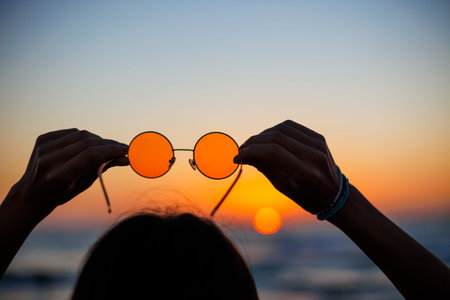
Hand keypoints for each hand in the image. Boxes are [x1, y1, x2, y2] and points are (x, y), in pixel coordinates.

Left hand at [8, 129, 128, 218]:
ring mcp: (43, 148)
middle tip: (121, 148)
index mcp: (59, 176)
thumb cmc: (61, 192)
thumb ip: (103, 168)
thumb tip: (125, 158)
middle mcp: (49, 160)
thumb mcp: (84, 184)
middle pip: (87, 143)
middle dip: (107, 144)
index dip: (111, 150)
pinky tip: (88, 144)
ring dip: (97, 140)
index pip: (91, 155)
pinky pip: (70, 132)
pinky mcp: (42, 139)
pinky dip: (83, 137)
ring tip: (106, 147)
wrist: (31, 194)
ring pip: (80, 134)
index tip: (125, 150)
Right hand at [234, 120, 339, 213]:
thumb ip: (264, 167)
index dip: (251, 150)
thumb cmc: (307, 196)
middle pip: (276, 138)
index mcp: (306, 173)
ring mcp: (318, 144)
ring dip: (264, 134)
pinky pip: (292, 127)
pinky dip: (276, 130)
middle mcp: (314, 155)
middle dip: (255, 141)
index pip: (272, 152)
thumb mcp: (283, 187)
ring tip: (253, 144)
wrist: (335, 195)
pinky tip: (267, 138)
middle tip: (242, 149)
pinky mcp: (319, 138)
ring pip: (283, 129)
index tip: (238, 156)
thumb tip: (243, 155)